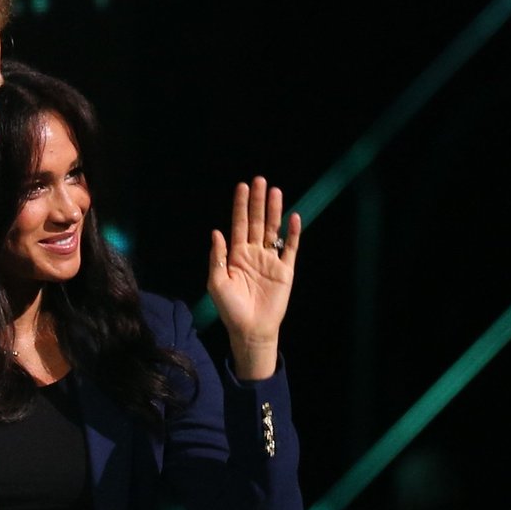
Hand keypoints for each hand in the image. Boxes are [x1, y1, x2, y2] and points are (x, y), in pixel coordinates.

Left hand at [206, 176, 300, 379]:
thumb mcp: (217, 282)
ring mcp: (270, 261)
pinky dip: (292, 233)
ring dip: (274, 211)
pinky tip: (293, 217)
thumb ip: (217, 257)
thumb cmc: (230, 308)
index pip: (238, 225)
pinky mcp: (285, 271)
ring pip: (273, 230)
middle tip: (259, 180)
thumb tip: (216, 232)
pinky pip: (290, 248)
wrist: (250, 329)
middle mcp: (253, 254)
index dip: (240, 206)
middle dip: (257, 202)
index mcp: (236, 255)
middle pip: (257, 222)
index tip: (241, 187)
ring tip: (275, 191)